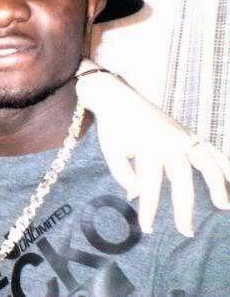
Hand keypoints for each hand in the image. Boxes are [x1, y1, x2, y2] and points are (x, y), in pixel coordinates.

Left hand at [76, 59, 229, 236]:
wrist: (118, 97)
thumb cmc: (113, 127)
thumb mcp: (110, 150)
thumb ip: (123, 173)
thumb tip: (136, 196)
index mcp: (147, 146)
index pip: (150, 184)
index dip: (149, 208)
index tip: (147, 228)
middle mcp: (168, 141)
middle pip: (181, 177)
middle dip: (184, 206)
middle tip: (186, 231)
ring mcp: (182, 135)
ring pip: (206, 160)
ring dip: (217, 183)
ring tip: (223, 206)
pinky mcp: (188, 133)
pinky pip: (211, 148)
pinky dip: (224, 163)